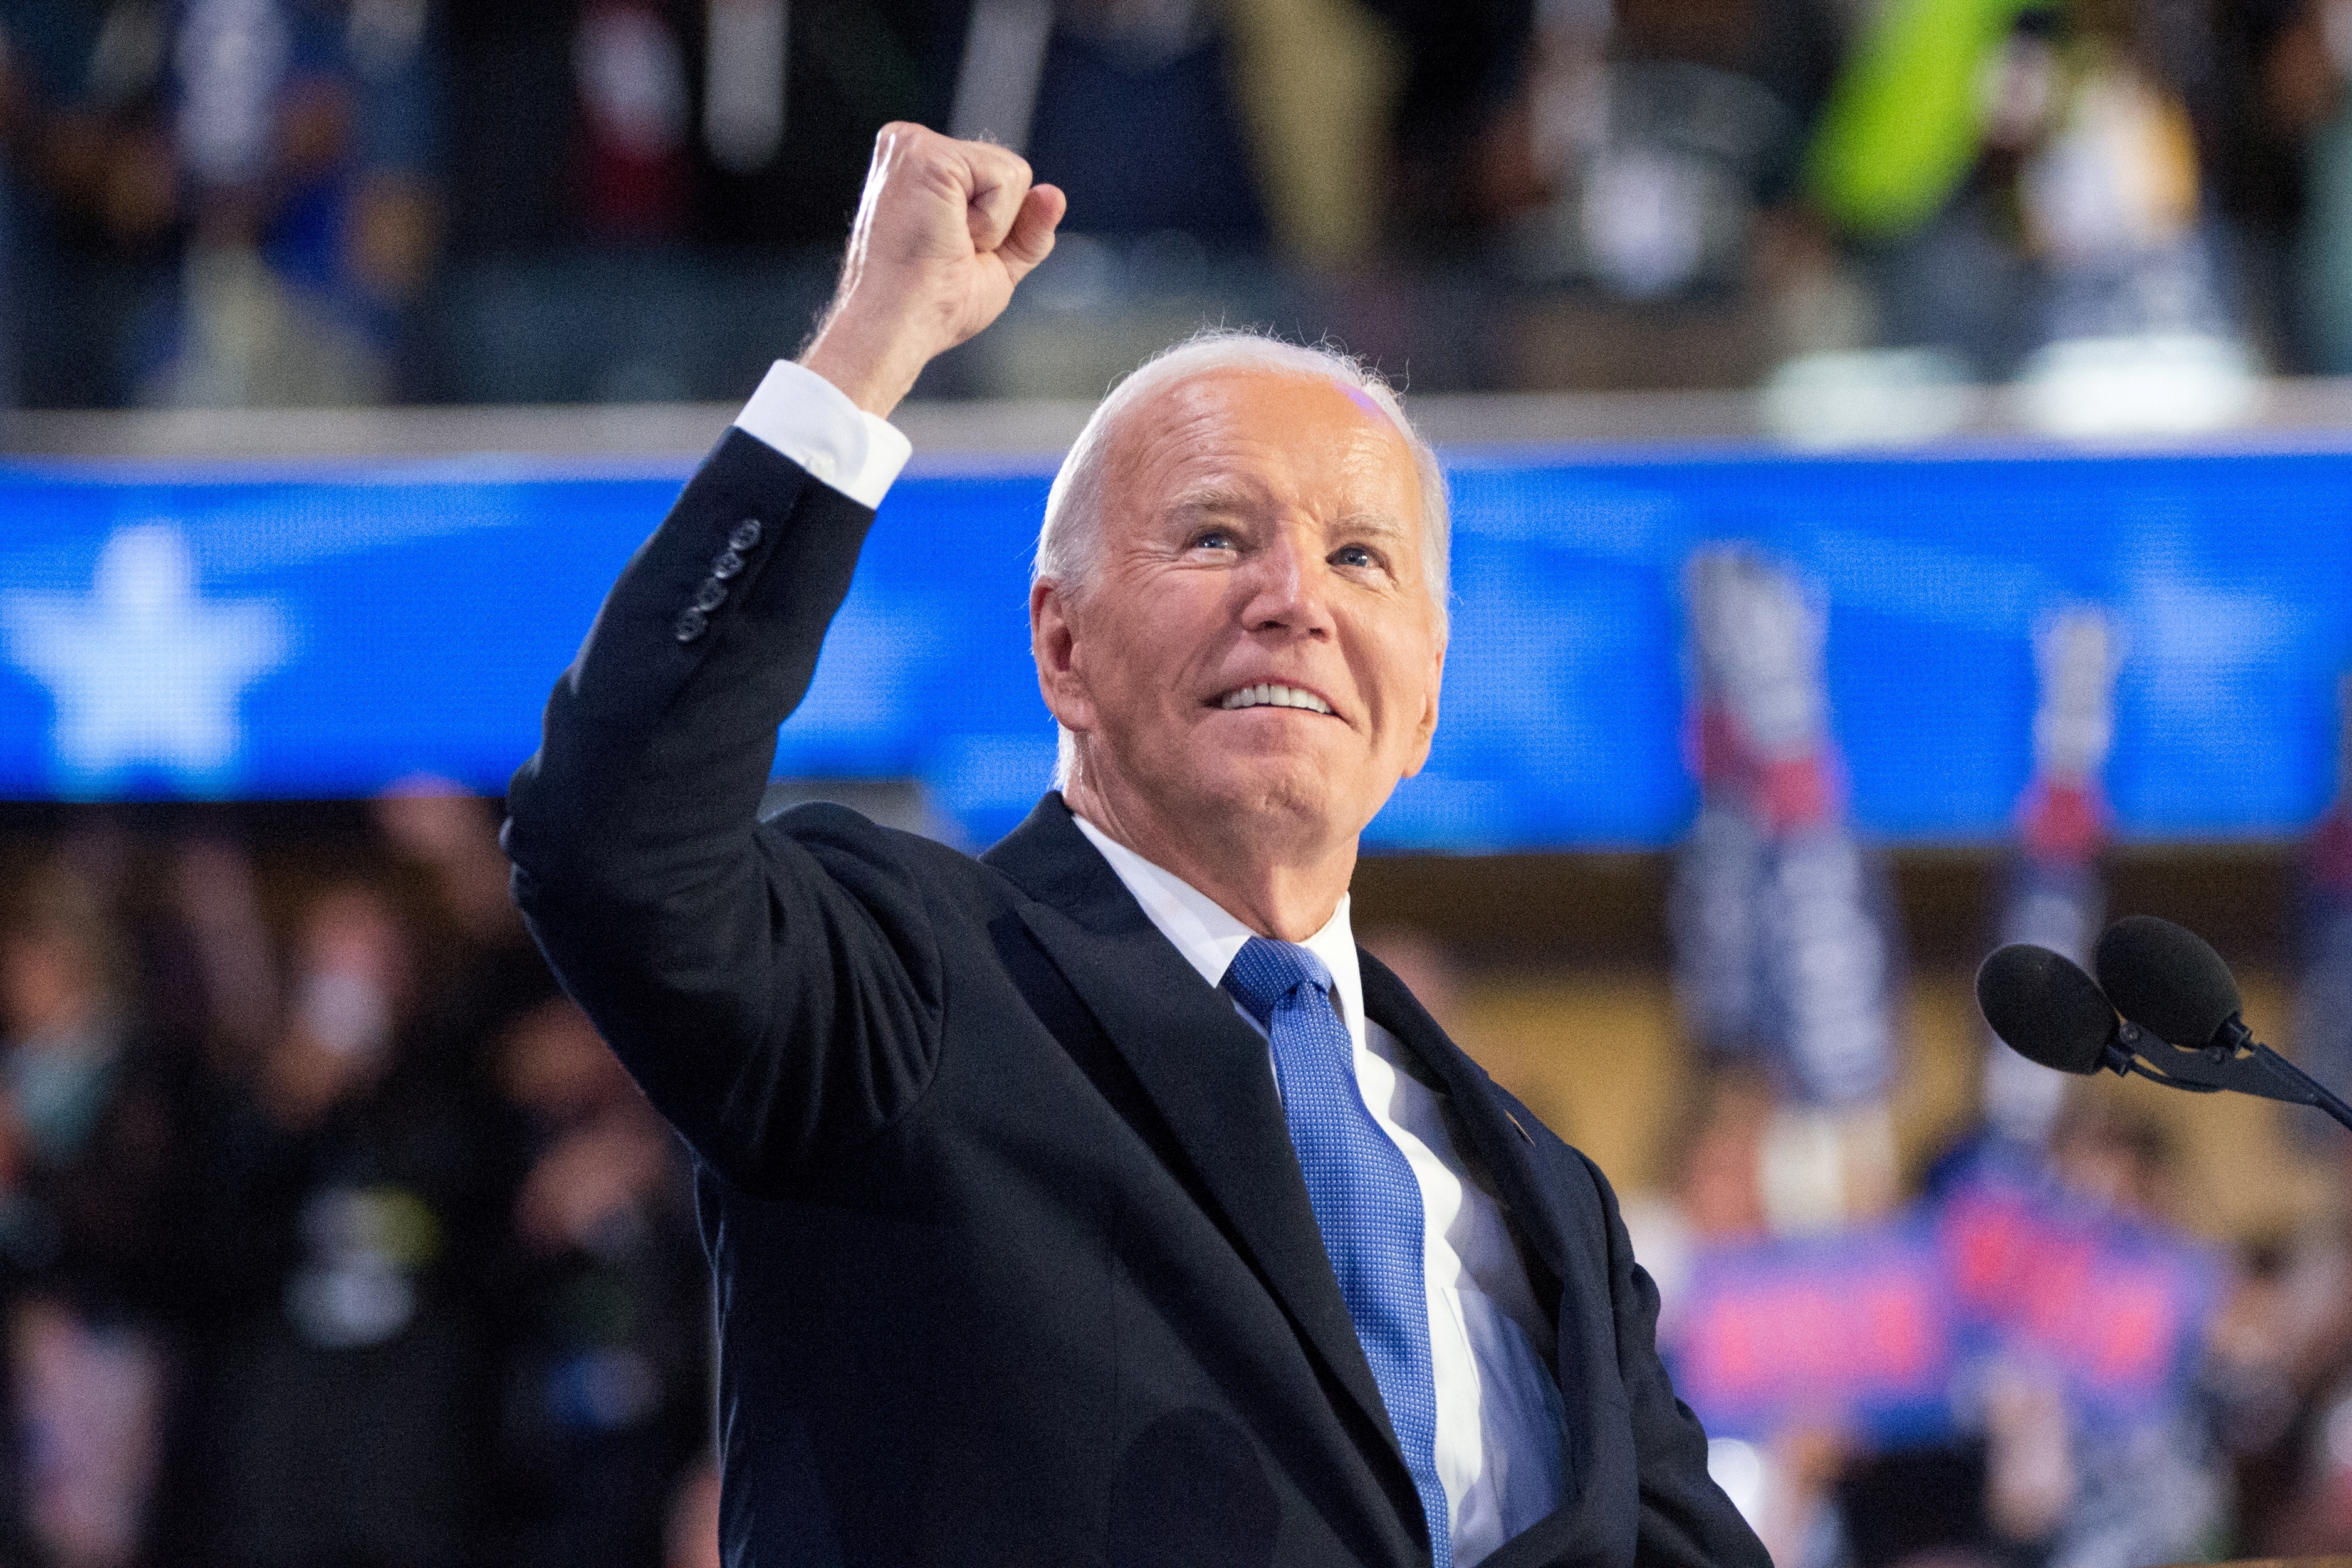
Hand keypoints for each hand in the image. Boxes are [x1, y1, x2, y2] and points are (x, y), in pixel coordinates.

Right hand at [800, 123, 1064, 417]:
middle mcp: (911, 145)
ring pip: (1013, 172)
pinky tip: (948, 236)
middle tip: (947, 252)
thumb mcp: (996, 264)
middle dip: (997, 224)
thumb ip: (1027, 229)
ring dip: (992, 226)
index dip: (995, 225)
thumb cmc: (932, 304)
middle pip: (1009, 169)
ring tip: (944, 244)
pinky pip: (1006, 179)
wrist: (897, 326)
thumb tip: (1054, 194)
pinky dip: (991, 223)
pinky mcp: (927, 154)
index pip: (995, 176)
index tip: (949, 251)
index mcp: (919, 165)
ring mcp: (915, 144)